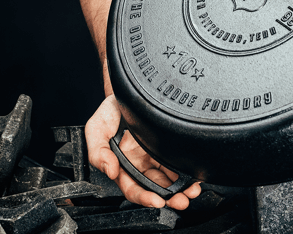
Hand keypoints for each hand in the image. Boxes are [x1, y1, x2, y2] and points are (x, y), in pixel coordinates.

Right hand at [85, 94, 201, 208]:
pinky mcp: (172, 151)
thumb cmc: (111, 111)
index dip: (143, 197)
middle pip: (156, 188)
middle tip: (181, 201)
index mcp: (122, 165)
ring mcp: (158, 158)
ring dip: (182, 190)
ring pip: (172, 182)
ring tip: (191, 192)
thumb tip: (109, 170)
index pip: (133, 187)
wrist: (129, 91)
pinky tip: (195, 179)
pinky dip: (190, 176)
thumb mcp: (97, 127)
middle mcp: (141, 165)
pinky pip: (182, 167)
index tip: (156, 201)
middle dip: (169, 198)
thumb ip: (97, 150)